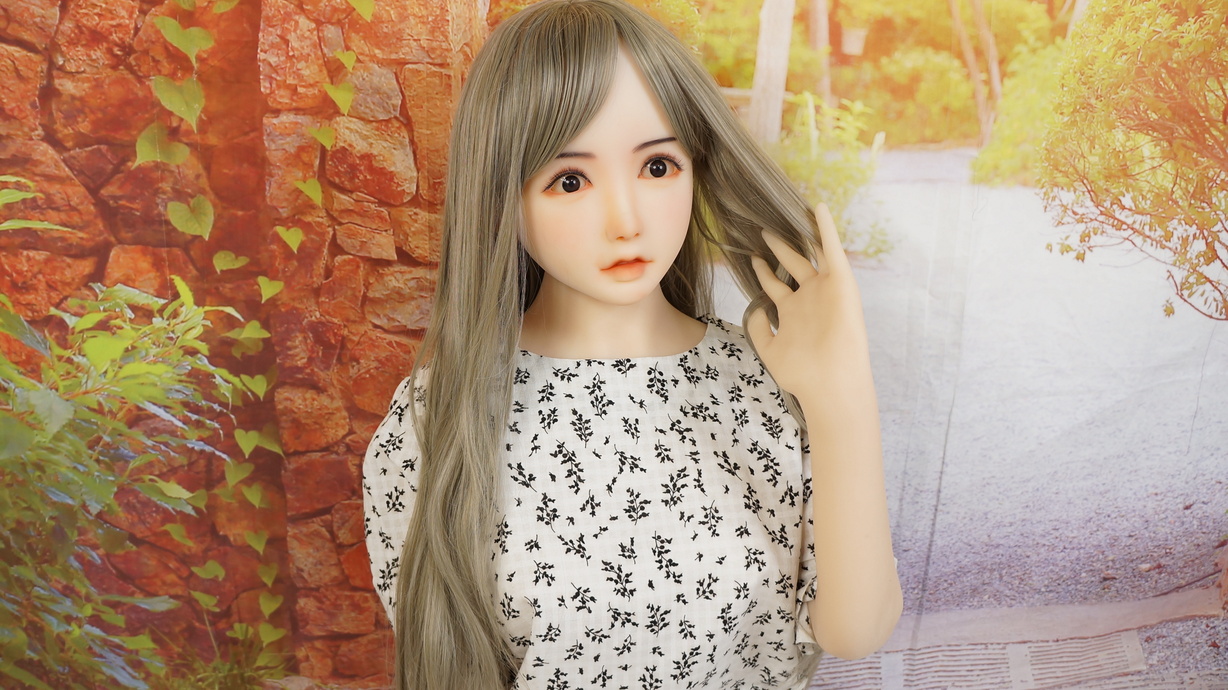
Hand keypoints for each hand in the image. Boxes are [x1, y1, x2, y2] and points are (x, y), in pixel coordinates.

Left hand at [747, 203, 870, 400]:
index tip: (752, 256)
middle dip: (777, 248)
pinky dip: (826, 229)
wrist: (829, 381)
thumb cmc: (801, 373)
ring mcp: (825, 289)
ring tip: (782, 216)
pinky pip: (832, 250)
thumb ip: (759, 327)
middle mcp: (809, 298)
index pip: (775, 286)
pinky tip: (818, 208)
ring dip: (797, 236)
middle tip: (762, 231)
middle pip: (791, 266)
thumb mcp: (769, 349)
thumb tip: (754, 306)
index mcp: (792, 313)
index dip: (763, 271)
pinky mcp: (841, 283)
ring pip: (810, 254)